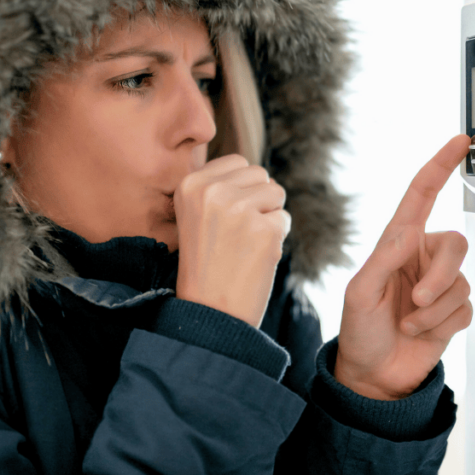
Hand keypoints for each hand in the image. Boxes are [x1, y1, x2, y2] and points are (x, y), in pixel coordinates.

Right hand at [174, 154, 291, 326]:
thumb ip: (219, 186)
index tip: (224, 219)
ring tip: (245, 243)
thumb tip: (261, 174)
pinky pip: (285, 219)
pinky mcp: (265, 229)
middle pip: (260, 174)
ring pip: (276, 192)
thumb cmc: (205, 264)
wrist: (209, 312)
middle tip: (236, 234)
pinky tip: (256, 256)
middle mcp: (213, 191)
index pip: (237, 162)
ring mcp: (240, 209)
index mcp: (190, 184)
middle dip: (257, 200)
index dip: (240, 190)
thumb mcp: (195, 215)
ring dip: (269, 216)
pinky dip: (277, 238)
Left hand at [334, 134, 472, 399]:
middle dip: (440, 275)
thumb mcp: (361, 293)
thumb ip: (385, 260)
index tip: (461, 141)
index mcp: (397, 242)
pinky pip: (464, 309)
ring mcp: (439, 284)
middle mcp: (421, 257)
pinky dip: (440, 325)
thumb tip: (411, 233)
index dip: (441, 165)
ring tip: (407, 323)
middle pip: (455, 245)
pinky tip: (419, 333)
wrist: (372, 375)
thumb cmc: (359, 330)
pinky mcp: (452, 311)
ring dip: (433, 310)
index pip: (421, 195)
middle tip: (417, 301)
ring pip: (460, 282)